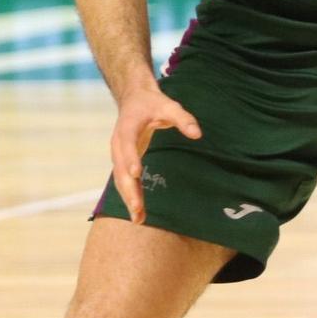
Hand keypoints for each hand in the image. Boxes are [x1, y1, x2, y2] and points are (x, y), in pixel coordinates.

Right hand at [110, 84, 201, 222]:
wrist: (133, 99)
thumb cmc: (152, 103)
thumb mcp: (169, 106)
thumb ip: (183, 119)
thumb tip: (197, 134)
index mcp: (127, 127)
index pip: (127, 144)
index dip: (130, 158)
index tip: (136, 173)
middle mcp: (118, 143)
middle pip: (121, 169)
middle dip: (129, 190)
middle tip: (137, 209)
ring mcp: (118, 154)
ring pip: (120, 179)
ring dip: (128, 198)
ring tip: (138, 218)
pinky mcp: (123, 162)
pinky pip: (124, 181)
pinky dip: (130, 196)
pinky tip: (138, 212)